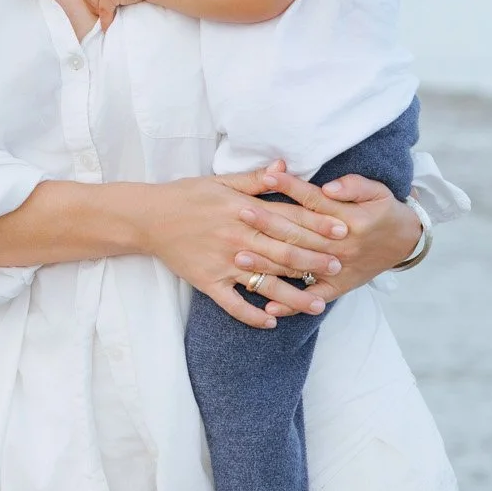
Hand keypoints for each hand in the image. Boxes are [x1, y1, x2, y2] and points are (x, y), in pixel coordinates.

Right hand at [137, 175, 351, 328]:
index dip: (318, 225)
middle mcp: (238, 238)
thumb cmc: (187, 196)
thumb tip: (284, 168)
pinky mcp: (209, 282)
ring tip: (317, 304)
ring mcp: (224, 263)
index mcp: (244, 210)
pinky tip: (271, 322)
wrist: (148, 217)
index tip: (343, 231)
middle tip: (339, 267)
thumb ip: (255, 180)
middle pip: (284, 252)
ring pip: (266, 283)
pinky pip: (234, 304)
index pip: (289, 219)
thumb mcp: (221, 181)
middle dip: (314, 261)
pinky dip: (252, 316)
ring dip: (294, 295)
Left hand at [246, 162, 421, 313]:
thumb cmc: (386, 211)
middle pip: (299, 233)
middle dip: (268, 223)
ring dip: (269, 263)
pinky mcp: (339, 286)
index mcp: (350, 219)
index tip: (265, 177)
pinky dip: (293, 303)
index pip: (313, 201)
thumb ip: (353, 186)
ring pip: (299, 266)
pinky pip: (314, 297)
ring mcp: (339, 268)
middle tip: (239, 214)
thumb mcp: (378, 191)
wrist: (406, 242)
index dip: (289, 188)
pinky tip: (269, 307)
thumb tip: (328, 188)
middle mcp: (341, 245)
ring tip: (240, 258)